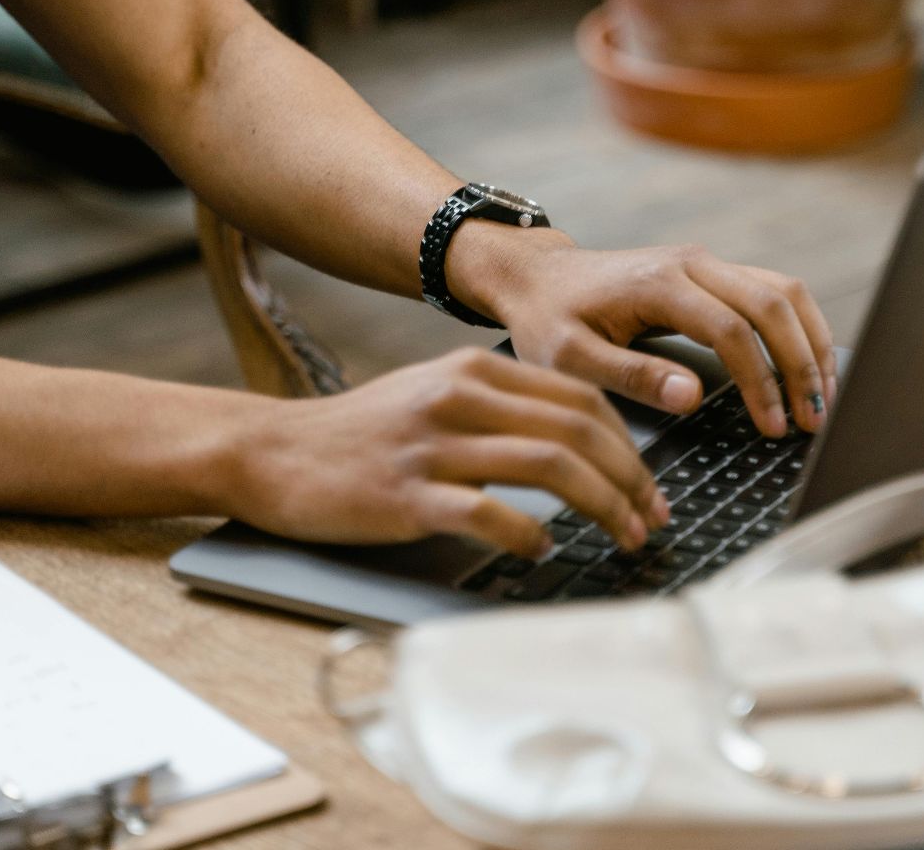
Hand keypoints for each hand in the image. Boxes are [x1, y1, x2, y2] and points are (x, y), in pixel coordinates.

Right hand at [228, 348, 668, 556]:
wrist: (272, 453)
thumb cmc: (361, 436)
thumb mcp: (435, 398)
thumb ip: (502, 410)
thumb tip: (581, 444)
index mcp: (473, 372)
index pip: (581, 399)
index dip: (630, 446)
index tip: (648, 487)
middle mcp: (458, 399)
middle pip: (577, 430)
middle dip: (630, 480)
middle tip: (650, 520)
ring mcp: (432, 446)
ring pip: (547, 465)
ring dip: (601, 507)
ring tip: (620, 538)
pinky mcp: (406, 494)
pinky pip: (488, 513)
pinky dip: (528, 535)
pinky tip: (542, 550)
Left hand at [450, 227, 835, 437]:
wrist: (539, 278)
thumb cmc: (549, 319)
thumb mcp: (570, 358)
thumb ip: (631, 376)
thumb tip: (692, 396)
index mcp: (658, 284)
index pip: (731, 330)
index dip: (760, 381)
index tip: (772, 425)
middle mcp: (692, 263)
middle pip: (773, 304)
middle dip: (801, 365)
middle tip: (812, 420)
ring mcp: (707, 263)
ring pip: (784, 292)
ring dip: (811, 343)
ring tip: (821, 398)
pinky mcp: (714, 272)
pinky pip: (774, 292)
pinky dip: (799, 329)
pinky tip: (807, 367)